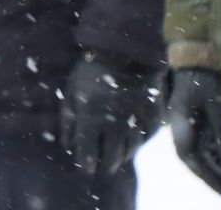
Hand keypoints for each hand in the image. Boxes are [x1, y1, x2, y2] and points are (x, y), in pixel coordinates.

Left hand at [60, 54, 162, 174]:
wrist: (125, 53)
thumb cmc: (90, 73)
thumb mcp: (71, 92)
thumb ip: (68, 121)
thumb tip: (67, 146)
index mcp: (92, 118)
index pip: (88, 154)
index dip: (86, 165)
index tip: (85, 167)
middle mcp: (116, 125)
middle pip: (111, 159)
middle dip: (104, 166)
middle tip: (100, 167)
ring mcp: (137, 123)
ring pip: (129, 152)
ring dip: (120, 156)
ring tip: (113, 155)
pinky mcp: (153, 119)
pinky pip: (144, 140)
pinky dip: (136, 143)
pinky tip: (128, 139)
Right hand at [166, 68, 220, 195]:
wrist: (193, 61)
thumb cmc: (202, 80)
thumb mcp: (214, 105)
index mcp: (179, 124)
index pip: (189, 157)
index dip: (205, 176)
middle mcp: (180, 129)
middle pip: (195, 160)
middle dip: (213, 178)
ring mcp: (187, 127)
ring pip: (200, 156)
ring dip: (217, 171)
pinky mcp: (196, 125)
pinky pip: (205, 147)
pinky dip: (217, 159)